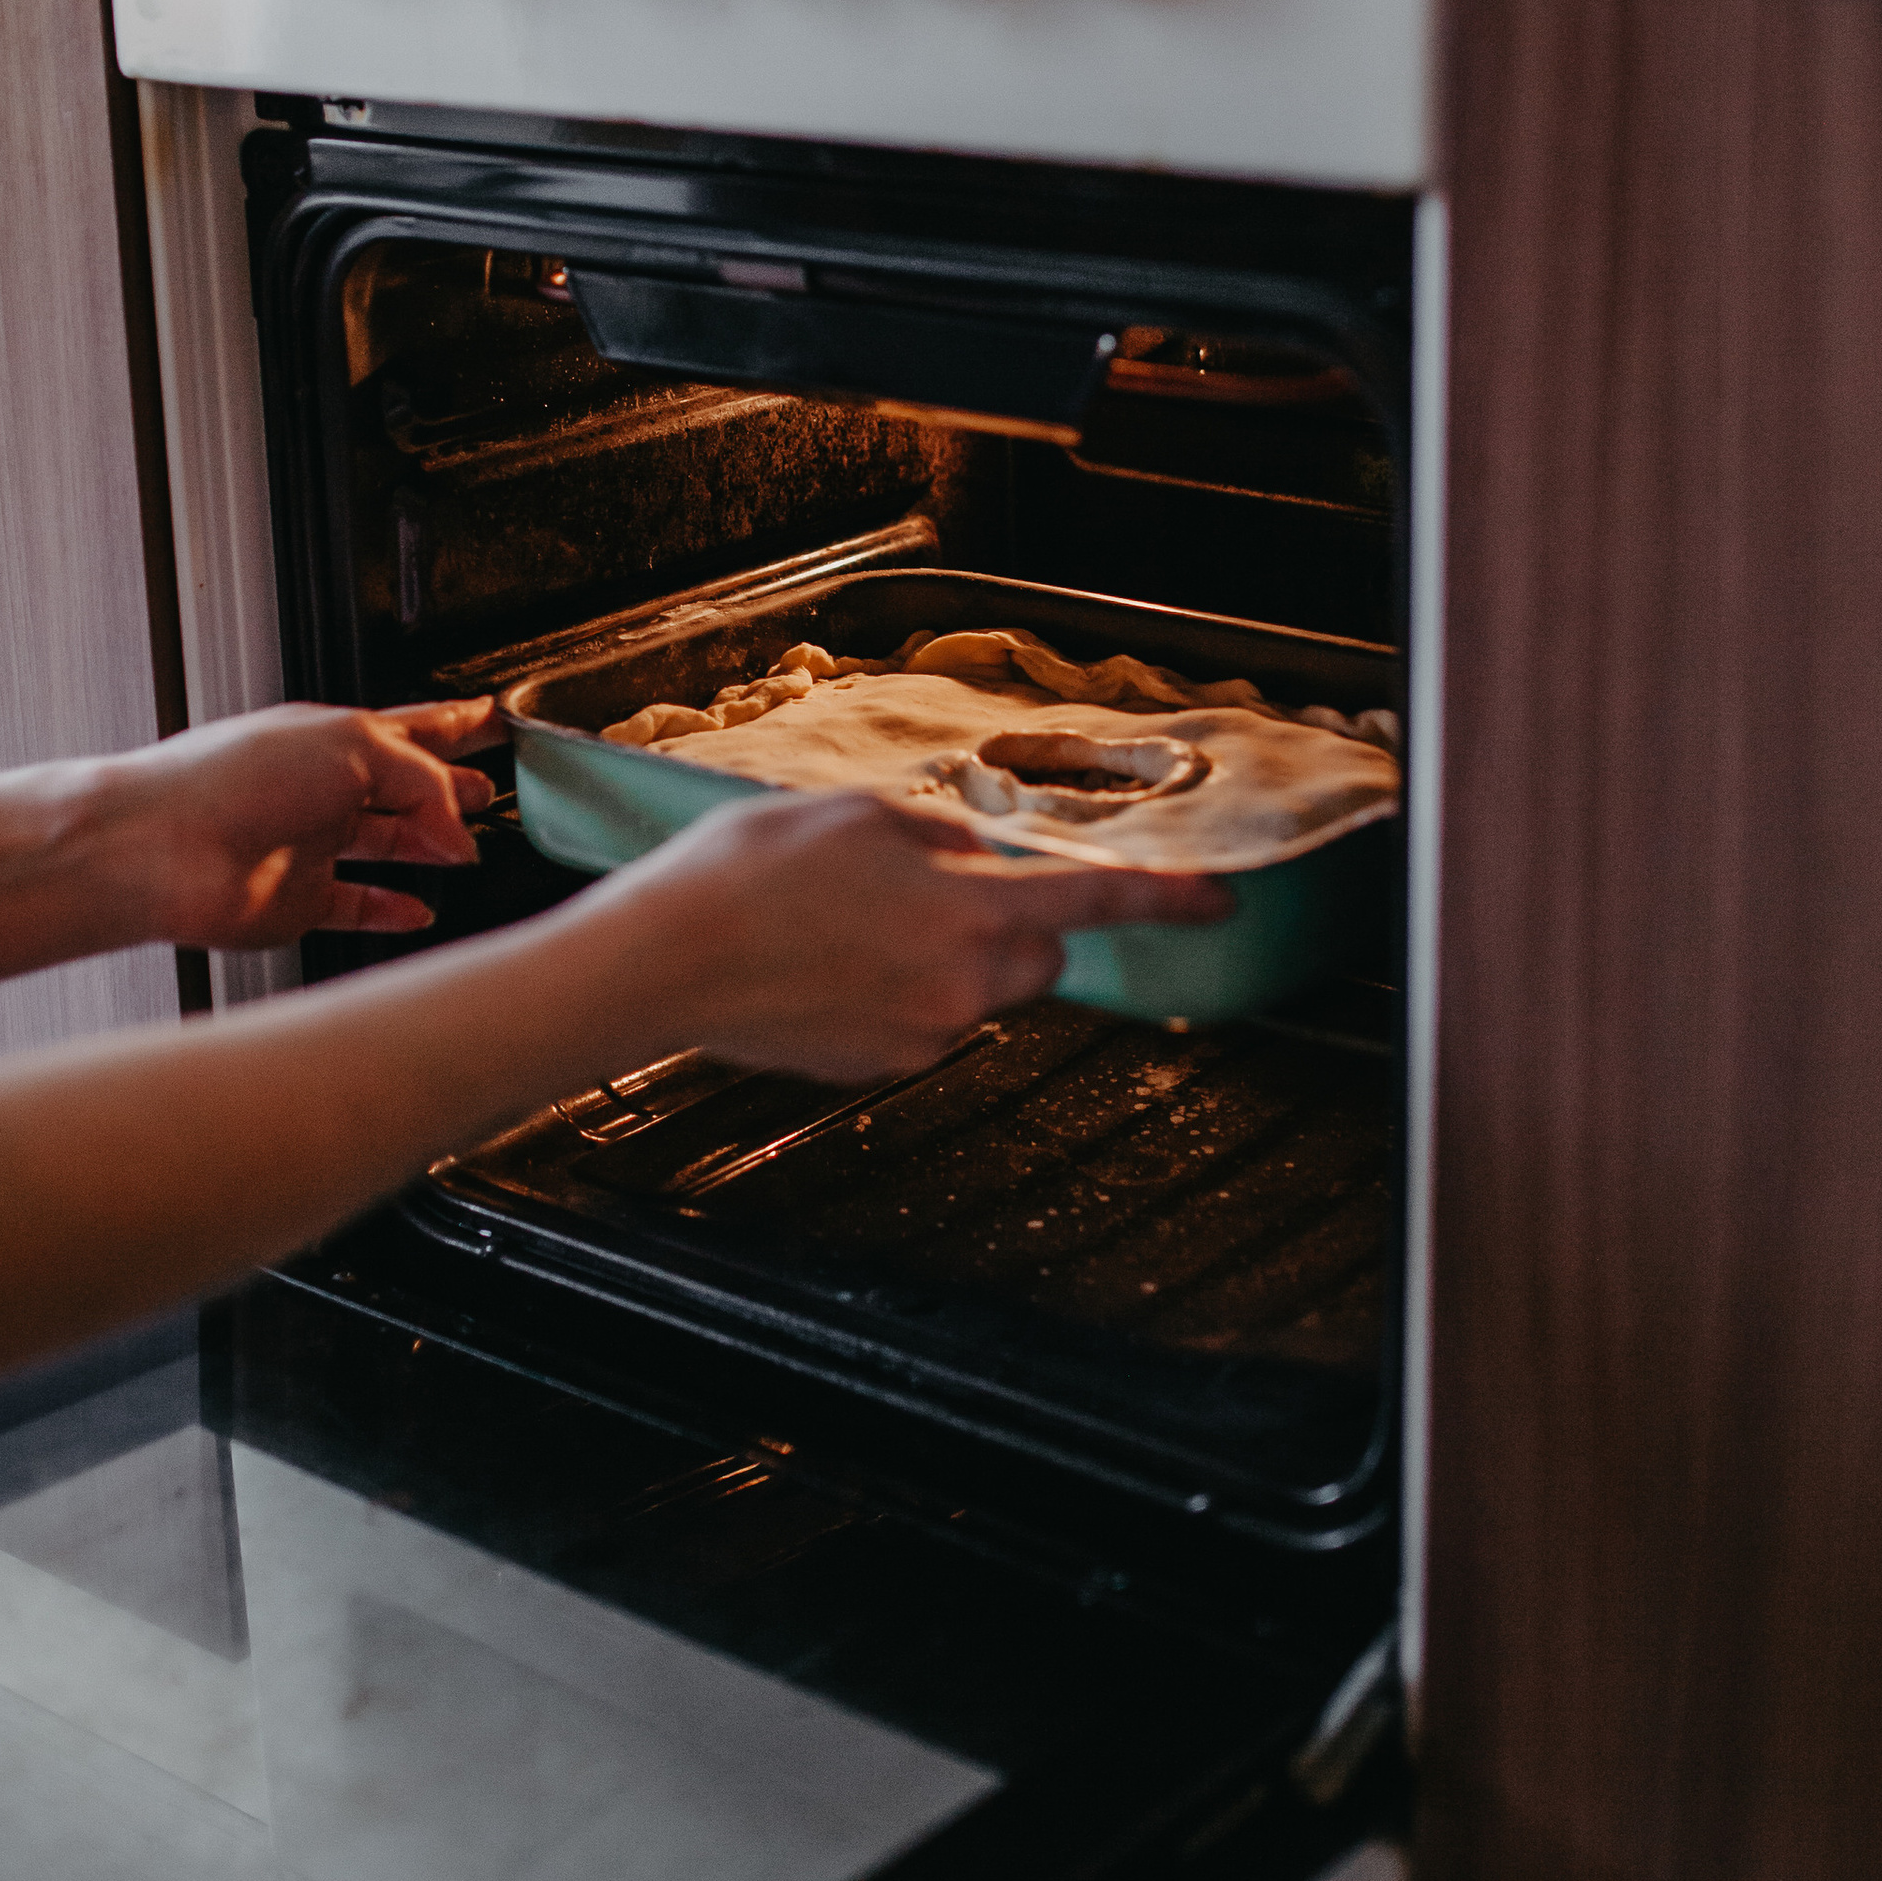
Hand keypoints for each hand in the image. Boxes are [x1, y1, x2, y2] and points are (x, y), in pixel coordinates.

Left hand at [99, 702, 501, 947]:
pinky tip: (418, 910)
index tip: (494, 719)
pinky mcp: (297, 900)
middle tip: (490, 788)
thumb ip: (423, 784)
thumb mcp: (355, 749)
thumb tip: (459, 831)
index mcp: (335, 738)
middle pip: (404, 788)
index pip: (415, 727)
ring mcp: (308, 845)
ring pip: (385, 846)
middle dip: (451, 787)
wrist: (159, 848)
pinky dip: (392, 909)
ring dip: (428, 849)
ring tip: (465, 852)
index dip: (459, 723)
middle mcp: (322, 788)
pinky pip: (357, 906)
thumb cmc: (229, 780)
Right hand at [568, 790, 1234, 1082]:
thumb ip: (943, 836)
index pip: (1094, 903)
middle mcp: (962, 985)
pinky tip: (827, 962)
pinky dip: (895, 991)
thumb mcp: (860, 814)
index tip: (1216, 900)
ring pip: (975, 989)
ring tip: (851, 921)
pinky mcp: (879, 1066)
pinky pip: (920, 1021)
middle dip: (1006, 924)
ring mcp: (921, 1036)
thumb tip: (976, 859)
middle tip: (926, 888)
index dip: (1164, 898)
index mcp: (969, 910)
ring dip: (943, 955)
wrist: (664, 960)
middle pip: (1035, 956)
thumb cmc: (751, 873)